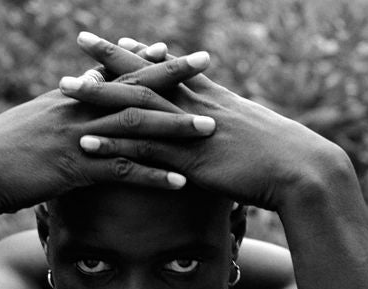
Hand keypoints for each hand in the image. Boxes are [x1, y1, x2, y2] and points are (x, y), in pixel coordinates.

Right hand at [0, 52, 214, 216]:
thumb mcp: (28, 128)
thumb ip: (55, 117)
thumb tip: (73, 112)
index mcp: (67, 100)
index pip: (111, 74)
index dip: (141, 63)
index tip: (171, 51)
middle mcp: (77, 112)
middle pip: (132, 89)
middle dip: (173, 77)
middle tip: (208, 64)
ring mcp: (77, 139)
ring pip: (135, 129)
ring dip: (174, 128)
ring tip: (209, 128)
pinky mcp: (75, 170)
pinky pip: (122, 172)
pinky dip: (152, 176)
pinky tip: (180, 182)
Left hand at [64, 33, 346, 210]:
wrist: (302, 171)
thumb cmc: (283, 159)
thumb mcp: (254, 137)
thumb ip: (231, 130)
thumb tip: (219, 131)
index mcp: (213, 99)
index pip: (171, 69)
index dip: (143, 55)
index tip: (118, 42)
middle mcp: (197, 107)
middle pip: (147, 75)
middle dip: (111, 58)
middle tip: (81, 39)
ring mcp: (190, 132)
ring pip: (137, 106)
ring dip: (100, 96)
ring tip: (65, 87)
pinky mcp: (187, 161)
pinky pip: (142, 150)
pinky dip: (113, 144)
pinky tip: (85, 142)